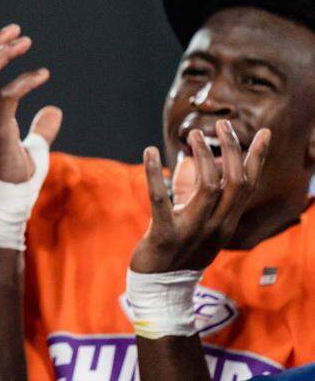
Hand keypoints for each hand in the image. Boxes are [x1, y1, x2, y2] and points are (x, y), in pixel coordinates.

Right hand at [0, 24, 60, 182]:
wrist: (7, 206)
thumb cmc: (15, 178)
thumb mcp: (30, 147)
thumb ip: (40, 127)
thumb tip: (55, 111)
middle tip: (15, 30)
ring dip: (2, 54)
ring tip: (25, 41)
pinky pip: (5, 99)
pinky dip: (23, 82)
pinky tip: (42, 75)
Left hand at [130, 121, 268, 272]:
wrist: (163, 288)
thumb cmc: (180, 250)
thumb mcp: (201, 224)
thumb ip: (200, 197)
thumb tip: (192, 163)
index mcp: (227, 221)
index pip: (249, 185)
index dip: (256, 158)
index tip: (264, 132)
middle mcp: (216, 226)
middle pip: (234, 182)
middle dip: (232, 150)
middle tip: (223, 124)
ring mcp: (193, 231)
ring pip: (208, 188)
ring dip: (202, 157)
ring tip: (193, 134)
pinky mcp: (165, 235)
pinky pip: (161, 200)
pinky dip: (154, 174)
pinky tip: (148, 151)